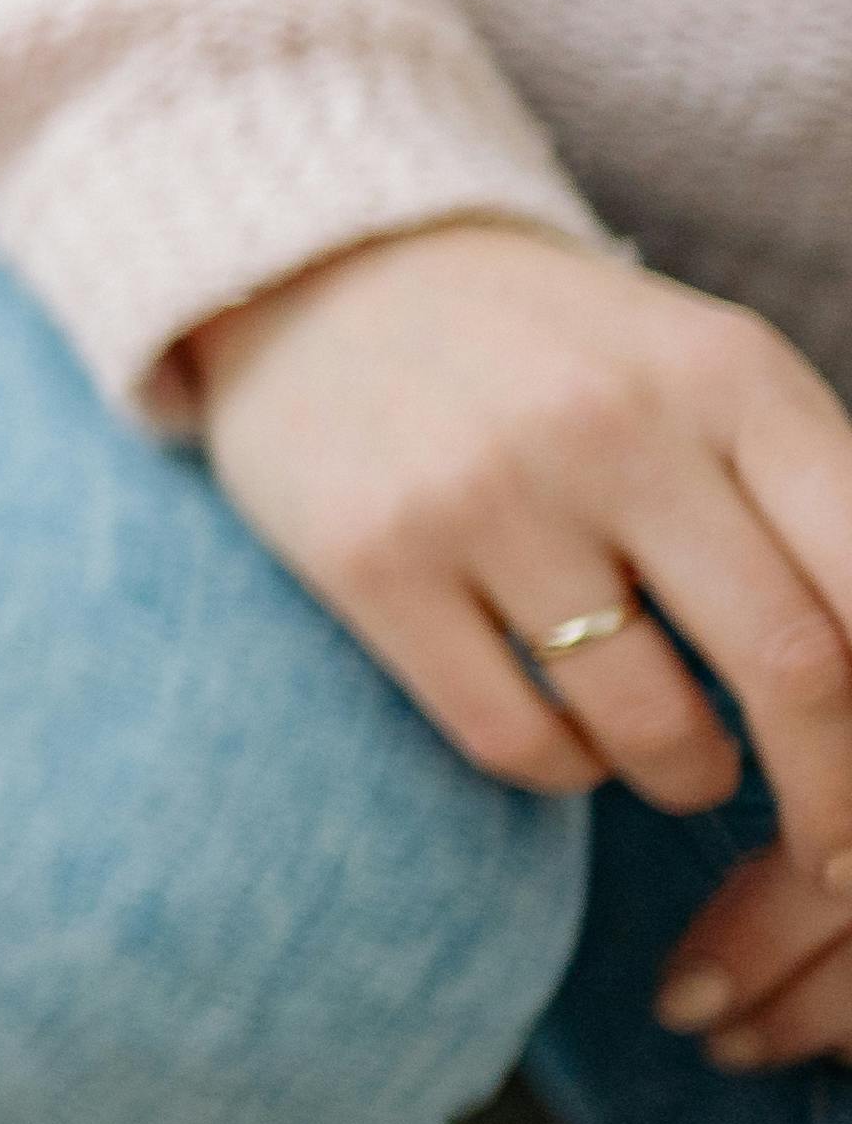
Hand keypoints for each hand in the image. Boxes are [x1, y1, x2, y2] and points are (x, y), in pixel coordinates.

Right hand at [184, 219, 851, 1055]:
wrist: (322, 277)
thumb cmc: (559, 357)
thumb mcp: (706, 377)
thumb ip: (815, 501)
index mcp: (728, 373)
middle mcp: (612, 425)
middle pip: (790, 668)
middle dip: (833, 793)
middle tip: (831, 846)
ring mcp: (485, 492)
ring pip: (652, 726)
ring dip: (690, 775)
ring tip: (680, 759)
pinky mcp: (373, 557)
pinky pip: (516, 739)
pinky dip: (566, 769)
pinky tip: (565, 731)